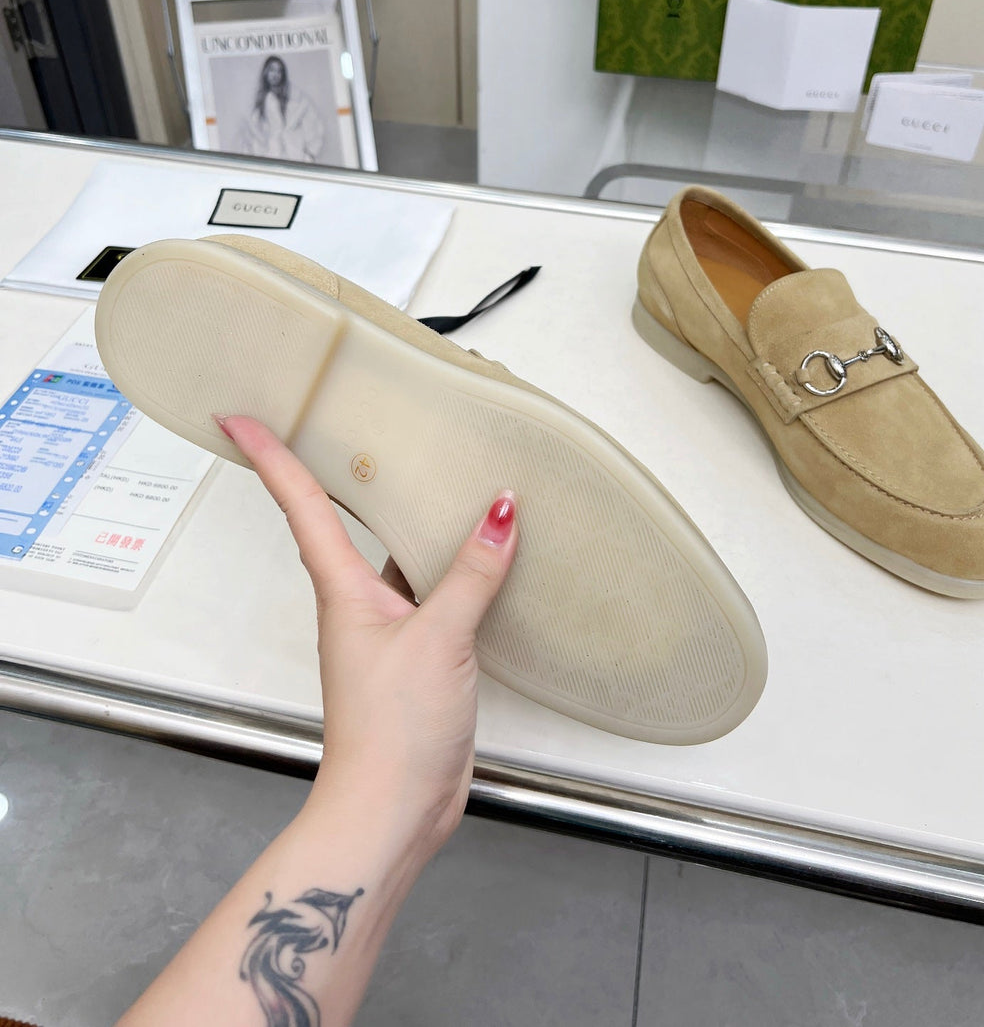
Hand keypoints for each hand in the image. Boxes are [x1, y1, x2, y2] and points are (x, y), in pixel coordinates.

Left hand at [217, 416, 517, 860]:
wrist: (393, 811)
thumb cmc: (392, 733)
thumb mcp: (438, 639)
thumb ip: (471, 572)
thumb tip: (500, 508)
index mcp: (344, 590)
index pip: (301, 504)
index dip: (269, 456)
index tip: (237, 416)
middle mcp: (359, 603)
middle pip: (346, 521)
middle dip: (342, 472)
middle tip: (342, 419)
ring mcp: (389, 630)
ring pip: (400, 557)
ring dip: (417, 520)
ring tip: (441, 473)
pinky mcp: (420, 656)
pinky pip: (436, 593)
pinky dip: (458, 567)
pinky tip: (488, 555)